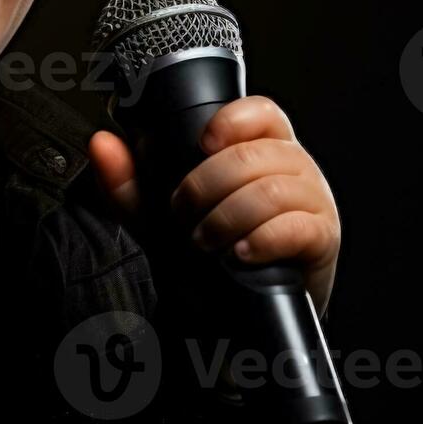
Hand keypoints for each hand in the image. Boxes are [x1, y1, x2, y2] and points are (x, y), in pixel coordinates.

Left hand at [87, 96, 340, 313]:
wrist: (243, 311)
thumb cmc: (215, 251)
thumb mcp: (164, 217)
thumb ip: (130, 183)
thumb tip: (101, 144)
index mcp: (263, 149)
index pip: (261, 112)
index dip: (233, 120)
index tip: (203, 143)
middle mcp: (293, 168)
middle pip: (255, 155)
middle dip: (207, 186)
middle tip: (186, 214)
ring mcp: (312, 201)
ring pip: (272, 190)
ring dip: (227, 217)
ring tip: (207, 240)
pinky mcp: (321, 238)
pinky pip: (296, 227)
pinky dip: (260, 240)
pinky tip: (240, 253)